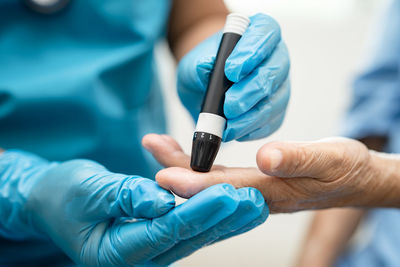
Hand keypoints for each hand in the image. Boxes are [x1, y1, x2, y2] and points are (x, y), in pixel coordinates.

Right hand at [0, 150, 267, 265]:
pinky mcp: (156, 235)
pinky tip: (233, 207)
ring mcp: (149, 248)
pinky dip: (211, 216)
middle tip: (254, 201)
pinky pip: (188, 227)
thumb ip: (123, 194)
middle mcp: (138, 255)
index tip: (228, 195)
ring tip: (255, 204)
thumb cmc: (65, 196)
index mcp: (117, 250)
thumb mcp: (87, 190)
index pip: (166, 229)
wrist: (54, 201)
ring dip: (225, 219)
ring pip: (194, 234)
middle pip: (188, 236)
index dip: (199, 211)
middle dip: (223, 218)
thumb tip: (160, 198)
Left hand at [143, 134, 398, 212]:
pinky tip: (185, 153)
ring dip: (182, 163)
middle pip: (208, 187)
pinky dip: (199, 163)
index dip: (194, 183)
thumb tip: (266, 158)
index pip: (226, 190)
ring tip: (158, 144)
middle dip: (176, 169)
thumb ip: (297, 159)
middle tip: (151, 146)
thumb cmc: (343, 167)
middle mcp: (258, 195)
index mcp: (273, 192)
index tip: (164, 175)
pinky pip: (220, 174)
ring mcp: (254, 190)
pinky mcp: (254, 181)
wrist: (352, 177)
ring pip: (210, 180)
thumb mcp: (329, 159)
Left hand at [177, 13, 289, 141]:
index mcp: (258, 32)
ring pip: (274, 102)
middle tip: (228, 105)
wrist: (205, 89)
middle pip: (273, 72)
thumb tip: (206, 67)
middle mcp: (275, 56)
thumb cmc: (204, 69)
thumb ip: (198, 65)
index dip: (251, 52)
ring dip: (250, 118)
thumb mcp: (193, 64)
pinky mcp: (277, 111)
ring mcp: (280, 85)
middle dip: (249, 92)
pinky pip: (271, 123)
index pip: (264, 33)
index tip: (230, 71)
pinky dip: (252, 131)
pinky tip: (235, 133)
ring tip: (228, 127)